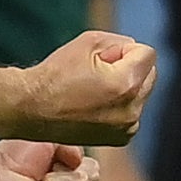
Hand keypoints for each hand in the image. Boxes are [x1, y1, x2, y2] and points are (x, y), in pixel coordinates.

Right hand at [0, 29, 154, 145]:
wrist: (31, 110)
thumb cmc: (55, 75)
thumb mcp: (88, 41)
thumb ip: (120, 41)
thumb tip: (133, 51)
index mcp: (126, 85)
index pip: (148, 54)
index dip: (124, 50)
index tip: (101, 59)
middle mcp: (131, 110)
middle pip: (149, 75)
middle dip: (129, 68)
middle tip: (96, 73)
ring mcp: (126, 128)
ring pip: (140, 94)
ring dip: (125, 88)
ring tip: (93, 91)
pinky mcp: (120, 138)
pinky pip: (131, 112)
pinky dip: (119, 106)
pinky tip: (94, 106)